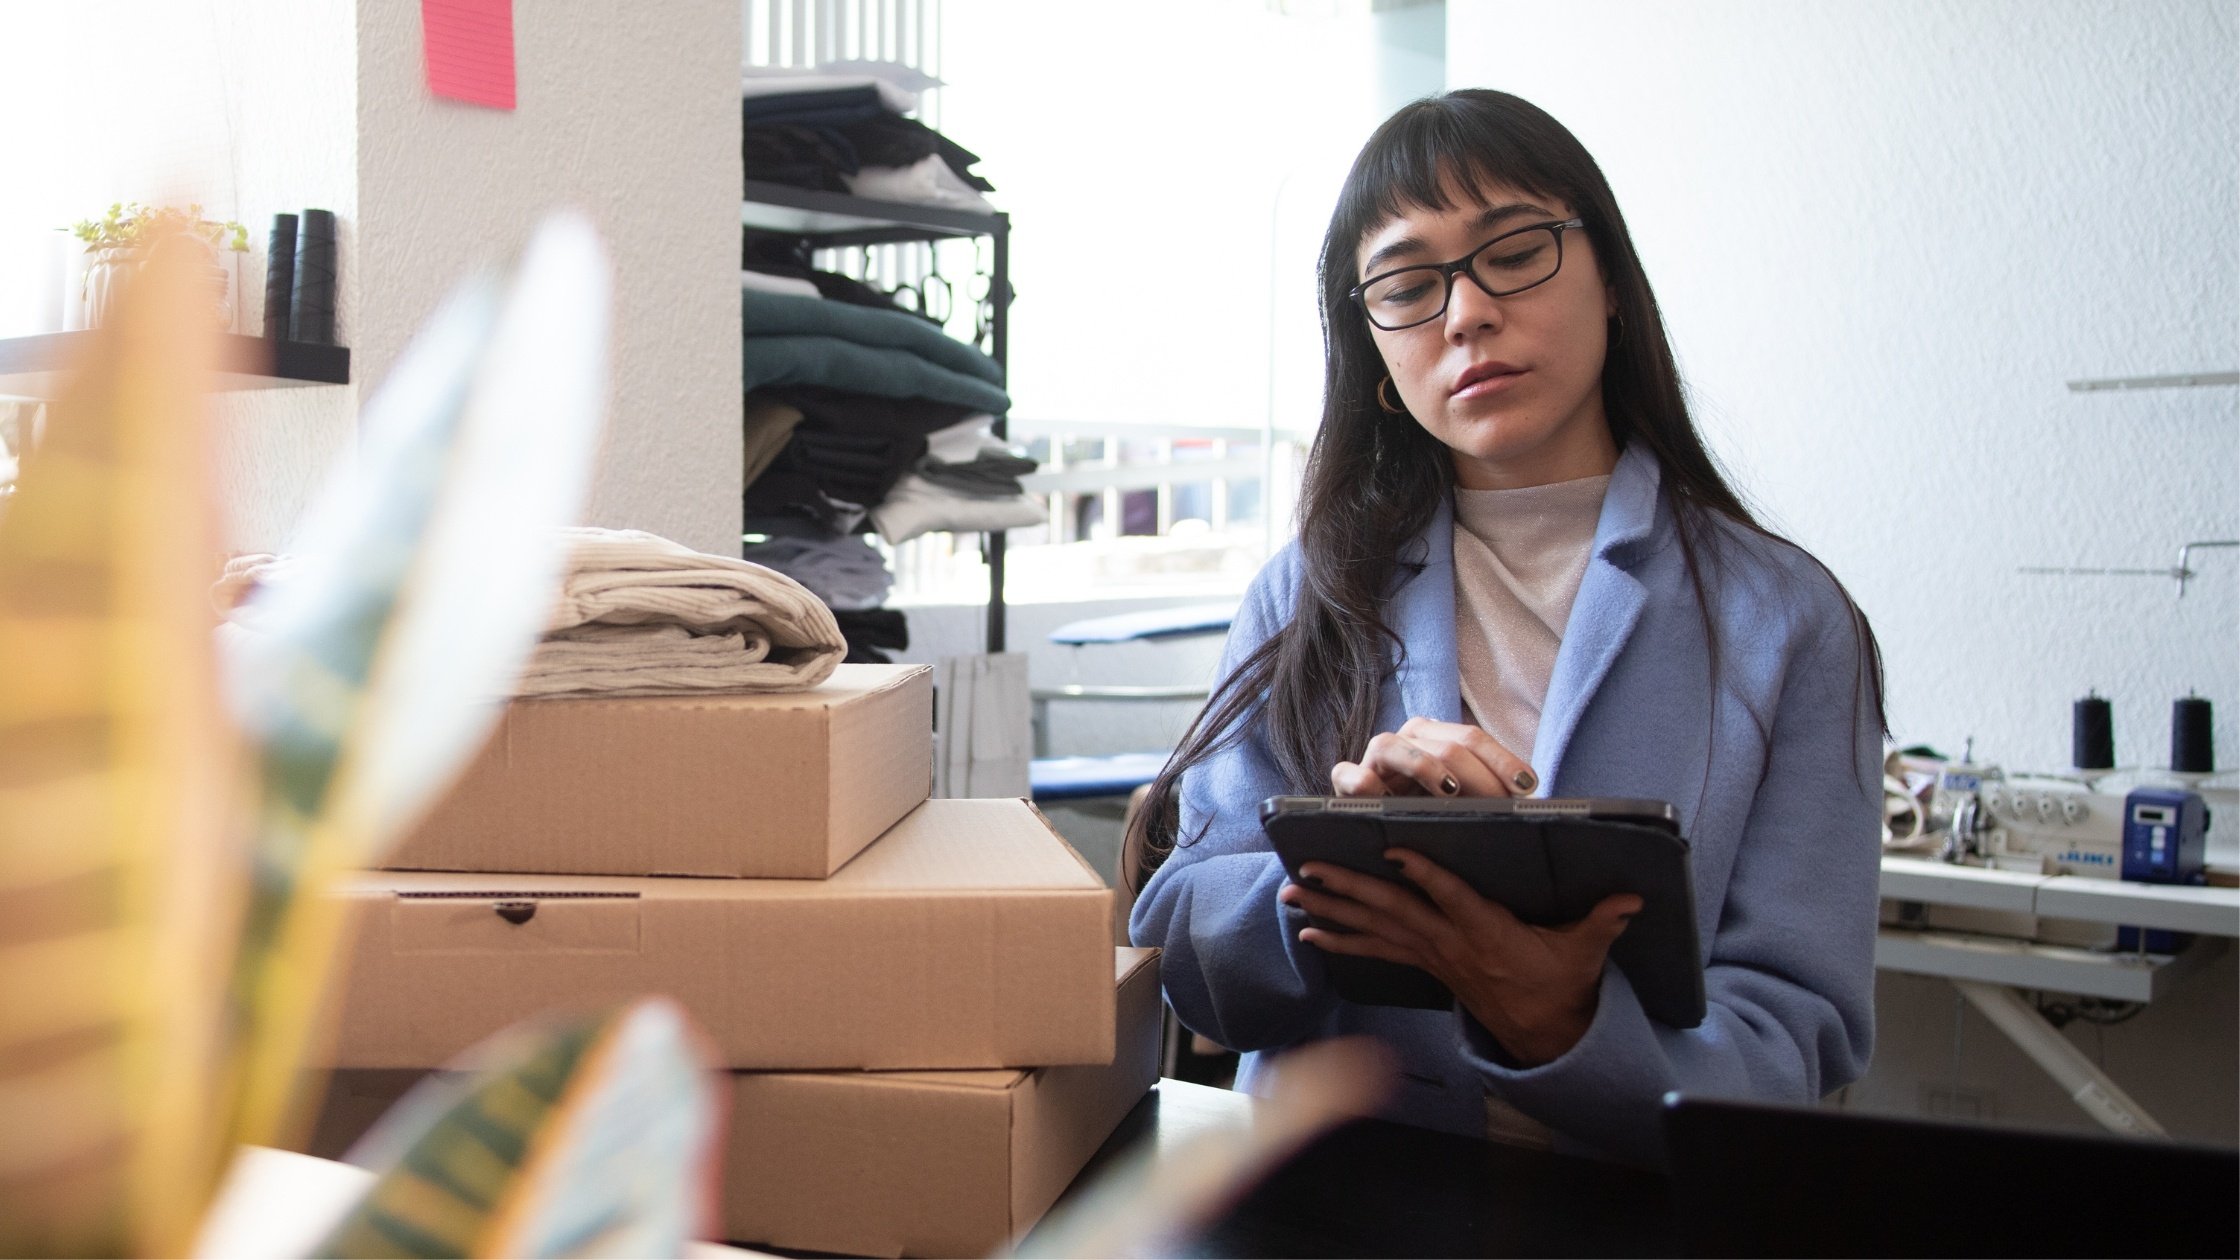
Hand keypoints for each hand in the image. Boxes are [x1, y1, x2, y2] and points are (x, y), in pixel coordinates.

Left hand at [1278, 848, 1640, 1065]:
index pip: (1450, 896)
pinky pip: (1375, 952)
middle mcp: (1449, 943)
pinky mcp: (1424, 964)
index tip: (1394, 849)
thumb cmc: (1559, 982)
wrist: (1542, 1032)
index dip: (1423, 873)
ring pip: (1375, 928)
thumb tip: (1633, 897)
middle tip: (1308, 869)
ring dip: (1332, 910)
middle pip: (1392, 910)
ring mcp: (1432, 955)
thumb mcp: (1584, 951)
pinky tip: (1309, 932)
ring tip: (1293, 893)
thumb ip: (1603, 920)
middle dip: (1348, 889)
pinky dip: (1340, 942)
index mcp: (1486, 931)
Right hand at [1330, 717, 1537, 797]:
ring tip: (1450, 791)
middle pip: (1446, 746)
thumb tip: (1531, 806)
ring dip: (1425, 767)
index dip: (1502, 760)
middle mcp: (1407, 738)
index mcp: (1437, 736)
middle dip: (1477, 775)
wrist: (1377, 828)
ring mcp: (1375, 757)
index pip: (1473, 738)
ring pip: (1396, 746)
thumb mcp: (1465, 802)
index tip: (1527, 787)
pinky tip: (1387, 803)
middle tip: (1499, 805)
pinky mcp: (1346, 780)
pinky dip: (1367, 786)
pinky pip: (1352, 776)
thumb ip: (1489, 796)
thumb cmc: (1431, 814)